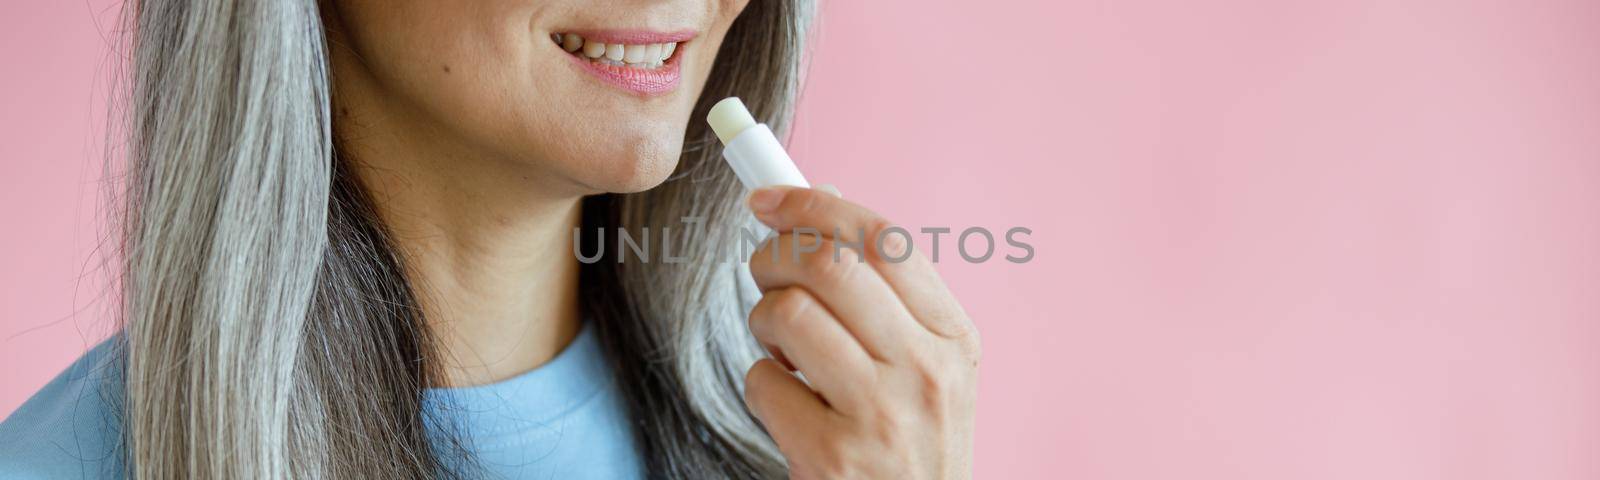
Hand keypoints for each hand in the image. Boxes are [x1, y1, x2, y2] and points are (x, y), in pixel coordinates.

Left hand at [743, 186, 980, 478]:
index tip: (770, 200)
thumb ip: (882, 293)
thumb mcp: (924, 366)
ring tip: (781, 348)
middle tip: (763, 273)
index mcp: (953, 338)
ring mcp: (881, 415)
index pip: (884, 240)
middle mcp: (925, 371)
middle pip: (830, 265)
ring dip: (764, 321)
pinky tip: (789, 405)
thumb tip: (817, 204)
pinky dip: (762, 385)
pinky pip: (763, 382)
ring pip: (789, 314)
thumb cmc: (909, 441)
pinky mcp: (833, 456)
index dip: (816, 207)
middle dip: (775, 255)